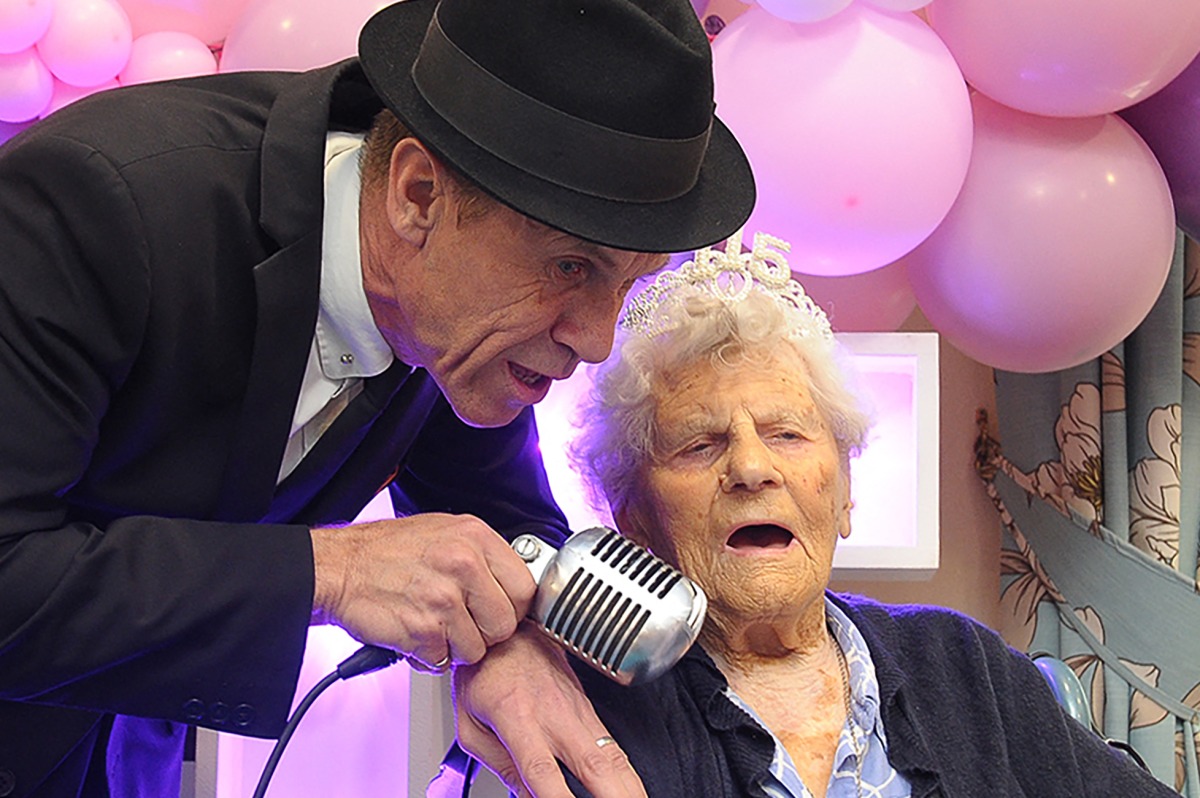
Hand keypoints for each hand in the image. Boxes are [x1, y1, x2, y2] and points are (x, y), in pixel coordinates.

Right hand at [309, 513, 534, 668]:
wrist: (338, 567)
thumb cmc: (386, 551)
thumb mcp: (443, 532)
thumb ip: (481, 555)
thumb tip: (512, 580)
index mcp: (475, 537)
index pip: (525, 588)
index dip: (512, 607)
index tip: (498, 612)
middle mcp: (463, 563)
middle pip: (505, 624)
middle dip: (485, 632)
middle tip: (461, 623)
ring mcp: (444, 598)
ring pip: (477, 649)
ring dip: (455, 647)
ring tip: (434, 625)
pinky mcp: (422, 629)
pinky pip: (443, 660)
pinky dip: (428, 655)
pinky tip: (415, 633)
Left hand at [452, 623, 646, 797]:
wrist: (510, 633)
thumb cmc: (485, 675)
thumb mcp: (471, 727)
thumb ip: (500, 766)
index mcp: (517, 718)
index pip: (540, 768)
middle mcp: (554, 714)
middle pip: (594, 763)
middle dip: (614, 795)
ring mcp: (577, 711)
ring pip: (614, 755)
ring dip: (629, 786)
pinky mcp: (589, 710)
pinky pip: (613, 747)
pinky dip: (627, 773)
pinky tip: (631, 790)